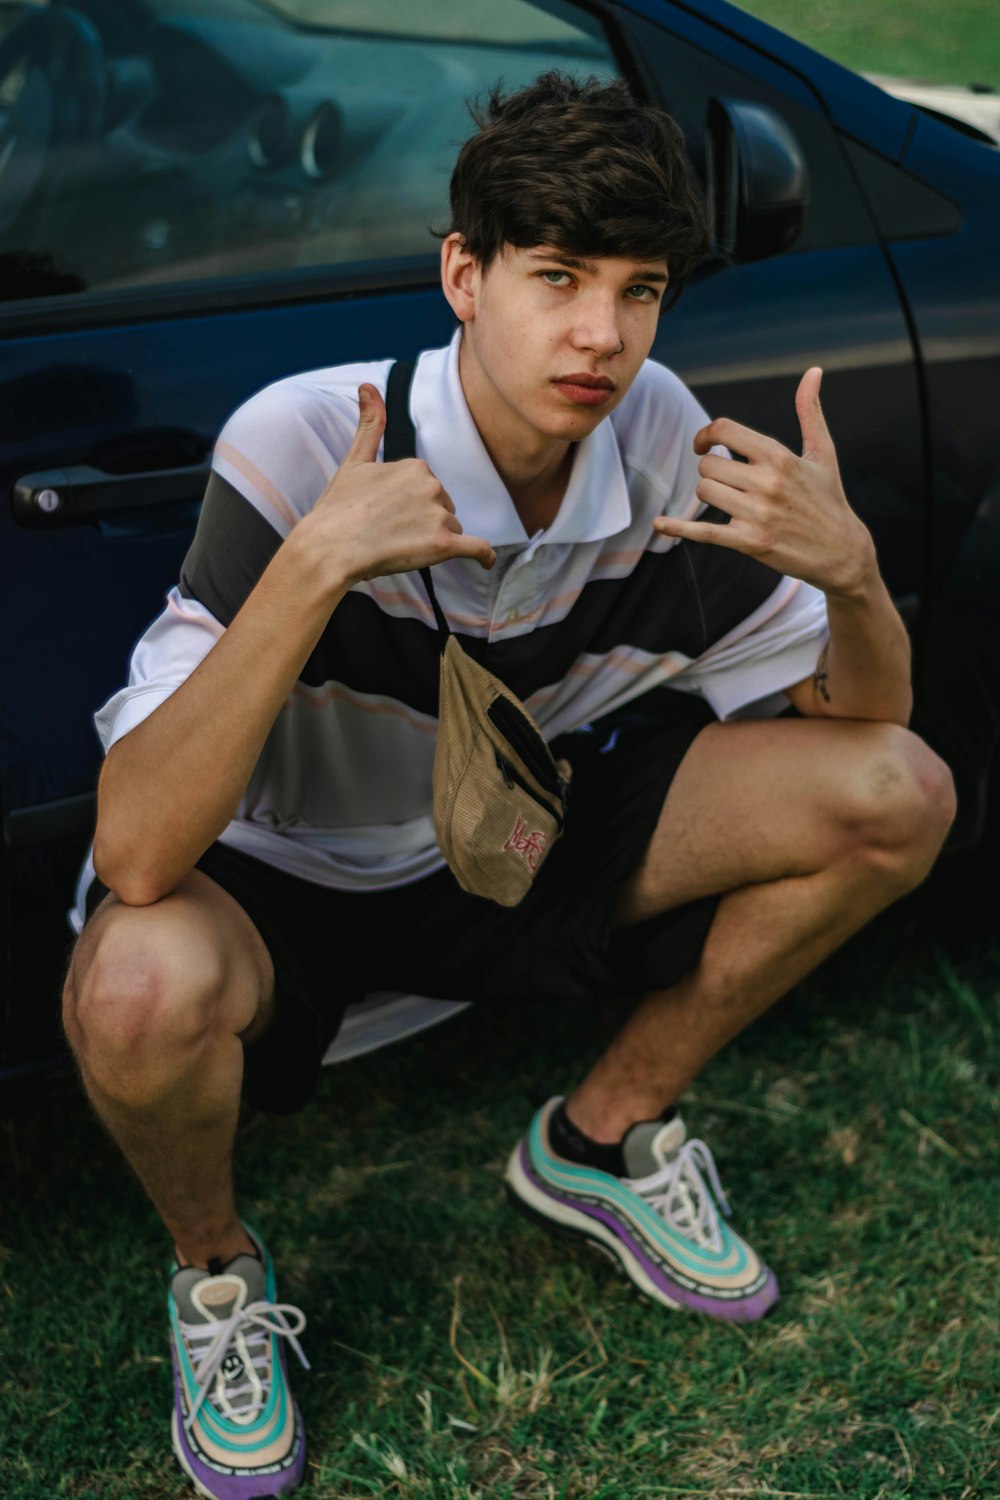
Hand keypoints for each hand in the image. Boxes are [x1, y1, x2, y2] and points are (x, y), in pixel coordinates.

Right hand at [299, 384, 495, 587]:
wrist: (329, 547)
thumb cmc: (338, 508)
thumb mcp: (354, 461)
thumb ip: (370, 426)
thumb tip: (368, 386)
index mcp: (416, 466)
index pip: (429, 490)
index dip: (412, 505)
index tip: (387, 514)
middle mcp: (432, 486)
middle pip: (444, 509)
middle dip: (426, 522)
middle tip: (391, 533)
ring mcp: (438, 515)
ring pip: (452, 531)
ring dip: (434, 541)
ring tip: (400, 547)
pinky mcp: (442, 545)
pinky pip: (477, 549)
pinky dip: (483, 556)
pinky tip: (486, 563)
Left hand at [653, 369, 876, 598]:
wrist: (843, 552)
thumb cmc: (830, 499)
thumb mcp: (823, 453)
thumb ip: (810, 411)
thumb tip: (813, 372)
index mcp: (780, 456)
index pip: (725, 430)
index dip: (706, 434)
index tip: (704, 444)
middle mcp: (767, 483)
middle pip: (708, 465)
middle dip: (712, 472)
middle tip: (728, 482)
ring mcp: (757, 514)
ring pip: (705, 492)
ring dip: (710, 495)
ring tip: (730, 501)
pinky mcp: (750, 542)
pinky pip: (704, 532)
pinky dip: (678, 528)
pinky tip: (660, 525)